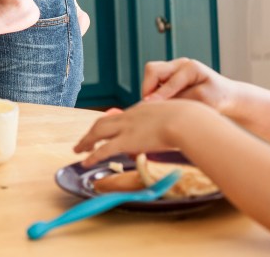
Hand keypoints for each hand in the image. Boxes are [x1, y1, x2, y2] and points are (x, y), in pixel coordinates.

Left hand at [73, 99, 213, 165]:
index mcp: (142, 109)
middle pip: (103, 122)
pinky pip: (104, 149)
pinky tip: (86, 161)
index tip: (108, 131)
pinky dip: (92, 155)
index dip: (113, 124)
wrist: (186, 120)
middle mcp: (130, 116)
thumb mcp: (179, 115)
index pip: (122, 116)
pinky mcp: (126, 141)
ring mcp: (126, 127)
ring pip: (98, 132)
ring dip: (86, 141)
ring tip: (79, 149)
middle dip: (92, 131)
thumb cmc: (190, 119)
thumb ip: (175, 122)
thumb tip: (183, 129)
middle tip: (85, 141)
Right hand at [141, 58, 233, 112]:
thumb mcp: (205, 99)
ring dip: (150, 90)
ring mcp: (173, 68)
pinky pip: (154, 81)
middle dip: (148, 88)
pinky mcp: (169, 75)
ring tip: (158, 106)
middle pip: (152, 70)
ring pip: (151, 74)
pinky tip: (162, 103)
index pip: (168, 81)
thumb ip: (183, 98)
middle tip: (149, 106)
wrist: (226, 95)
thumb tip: (160, 103)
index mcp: (190, 67)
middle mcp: (179, 64)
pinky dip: (153, 91)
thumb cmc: (218, 97)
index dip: (158, 95)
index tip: (147, 105)